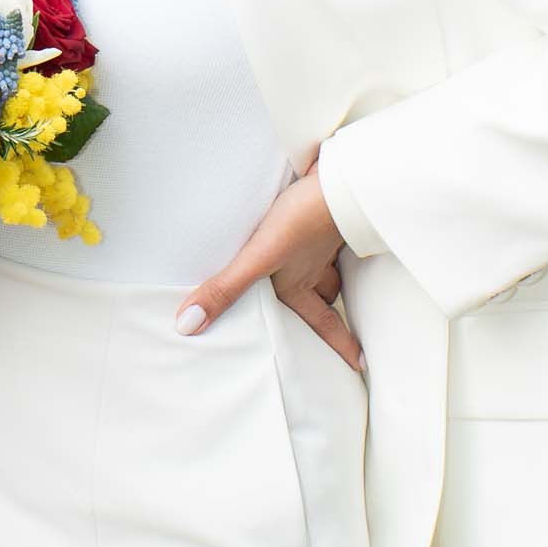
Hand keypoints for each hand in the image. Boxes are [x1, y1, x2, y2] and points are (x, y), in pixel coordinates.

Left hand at [176, 168, 361, 371]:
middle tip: (335, 322)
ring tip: (324, 278)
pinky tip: (313, 228)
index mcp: (299, 282)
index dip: (340, 343)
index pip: (322, 321)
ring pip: (327, 263)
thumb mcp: (259, 259)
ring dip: (326, 272)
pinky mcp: (320, 212)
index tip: (359, 364)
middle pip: (326, 293)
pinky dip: (322, 237)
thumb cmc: (302, 222)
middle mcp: (313, 265)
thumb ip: (225, 289)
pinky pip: (323, 232)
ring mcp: (321, 239)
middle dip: (329, 308)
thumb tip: (189, 325)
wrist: (336, 181)